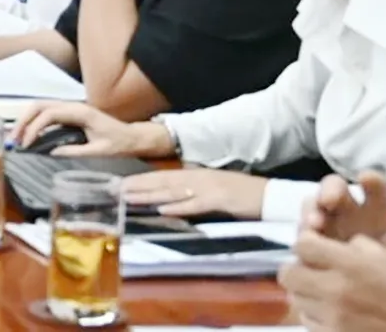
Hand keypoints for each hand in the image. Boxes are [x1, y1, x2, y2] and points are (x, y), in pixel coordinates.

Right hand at [11, 101, 169, 155]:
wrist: (134, 137)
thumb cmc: (120, 144)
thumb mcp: (100, 152)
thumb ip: (76, 151)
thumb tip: (51, 153)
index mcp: (81, 112)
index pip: (49, 114)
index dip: (34, 127)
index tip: (27, 144)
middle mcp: (73, 106)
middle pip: (39, 105)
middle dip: (23, 121)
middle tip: (13, 139)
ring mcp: (71, 108)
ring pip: (40, 107)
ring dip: (26, 120)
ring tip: (17, 138)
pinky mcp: (69, 114)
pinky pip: (46, 114)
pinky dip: (34, 122)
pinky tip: (28, 135)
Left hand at [123, 167, 267, 218]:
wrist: (270, 195)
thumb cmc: (242, 195)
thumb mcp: (213, 189)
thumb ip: (192, 192)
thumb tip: (170, 199)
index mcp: (196, 176)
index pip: (162, 177)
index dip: (141, 181)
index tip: (120, 184)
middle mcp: (198, 179)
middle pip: (162, 183)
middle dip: (138, 186)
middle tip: (115, 190)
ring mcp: (208, 189)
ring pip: (173, 192)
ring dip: (150, 196)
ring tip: (129, 198)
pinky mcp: (221, 200)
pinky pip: (196, 205)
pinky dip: (179, 207)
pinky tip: (163, 210)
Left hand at [281, 232, 385, 331]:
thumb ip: (361, 248)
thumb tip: (340, 246)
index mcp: (352, 264)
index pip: (302, 245)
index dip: (308, 244)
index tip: (316, 247)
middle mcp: (337, 290)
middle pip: (289, 273)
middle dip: (299, 269)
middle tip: (313, 271)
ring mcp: (334, 318)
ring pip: (297, 300)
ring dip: (308, 294)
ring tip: (326, 294)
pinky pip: (310, 322)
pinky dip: (317, 316)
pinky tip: (334, 314)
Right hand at [304, 173, 385, 248]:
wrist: (369, 292)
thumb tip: (377, 201)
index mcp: (376, 211)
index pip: (374, 189)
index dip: (370, 182)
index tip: (365, 179)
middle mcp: (347, 212)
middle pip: (334, 189)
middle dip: (330, 191)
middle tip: (329, 201)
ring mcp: (325, 225)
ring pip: (312, 208)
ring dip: (311, 211)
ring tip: (313, 225)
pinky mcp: (310, 246)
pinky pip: (302, 237)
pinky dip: (303, 238)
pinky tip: (306, 245)